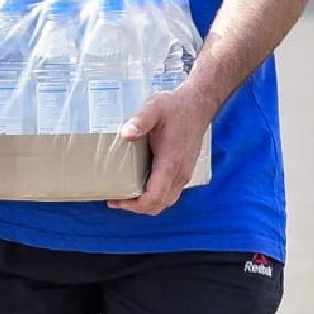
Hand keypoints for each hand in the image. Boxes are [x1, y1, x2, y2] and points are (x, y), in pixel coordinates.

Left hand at [108, 86, 213, 215]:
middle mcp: (180, 173)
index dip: (134, 205)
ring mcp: (183, 173)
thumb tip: (125, 134)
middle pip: (159, 205)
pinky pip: (170, 193)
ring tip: (125, 196)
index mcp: (170, 163)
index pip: (154, 198)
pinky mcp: (183, 170)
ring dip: (146, 204)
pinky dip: (155, 197)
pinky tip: (140, 186)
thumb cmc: (175, 107)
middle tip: (115, 200)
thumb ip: (139, 121)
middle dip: (136, 208)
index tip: (115, 201)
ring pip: (166, 201)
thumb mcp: (154, 109)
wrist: (198, 105)